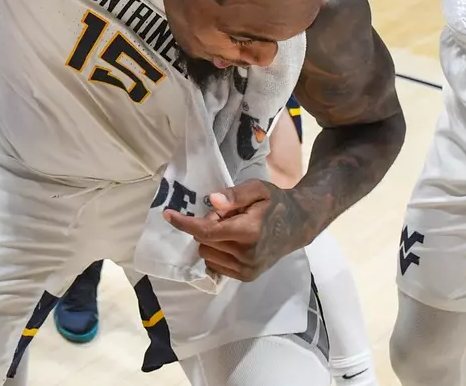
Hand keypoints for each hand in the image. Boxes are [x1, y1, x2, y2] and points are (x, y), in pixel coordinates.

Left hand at [161, 179, 310, 280]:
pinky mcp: (246, 277)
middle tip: (227, 214)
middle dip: (207, 225)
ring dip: (211, 239)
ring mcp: (247, 269)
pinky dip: (216, 251)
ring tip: (232, 228)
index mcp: (249, 232)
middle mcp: (246, 255)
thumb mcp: (258, 189)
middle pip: (203, 240)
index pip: (206, 231)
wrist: (297, 226)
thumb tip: (211, 202)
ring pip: (206, 253)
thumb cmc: (275, 203)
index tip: (168, 214)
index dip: (185, 223)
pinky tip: (233, 242)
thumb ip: (234, 195)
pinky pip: (215, 264)